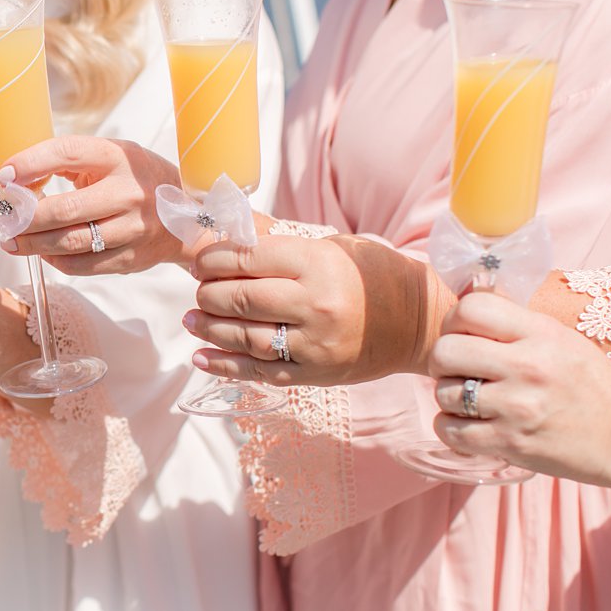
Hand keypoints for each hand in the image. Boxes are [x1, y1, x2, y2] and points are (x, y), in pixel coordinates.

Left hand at [0, 136, 193, 274]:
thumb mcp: (110, 156)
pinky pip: (82, 266)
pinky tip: (42, 253)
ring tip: (12, 241)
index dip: (29, 164)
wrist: (185, 216)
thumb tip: (15, 178)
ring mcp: (132, 229)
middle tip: (4, 221)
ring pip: (70, 243)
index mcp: (118, 157)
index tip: (4, 175)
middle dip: (25, 218)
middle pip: (64, 210)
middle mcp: (128, 192)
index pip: (66, 153)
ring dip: (33, 245)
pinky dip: (55, 261)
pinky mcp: (131, 258)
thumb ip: (68, 161)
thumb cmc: (133, 179)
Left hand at [185, 234, 450, 385]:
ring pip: (244, 336)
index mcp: (319, 264)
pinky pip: (259, 371)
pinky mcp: (314, 374)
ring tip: (190, 319)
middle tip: (197, 290)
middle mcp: (315, 305)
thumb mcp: (335, 246)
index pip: (249, 258)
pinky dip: (225, 365)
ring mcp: (314, 344)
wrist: (420, 325)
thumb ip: (284, 245)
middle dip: (208, 294)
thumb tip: (230, 236)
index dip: (214, 260)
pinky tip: (202, 357)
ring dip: (209, 328)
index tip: (201, 262)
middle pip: (241, 298)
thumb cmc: (375, 277)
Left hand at [429, 292, 610, 495]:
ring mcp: (517, 407)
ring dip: (449, 397)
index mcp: (539, 333)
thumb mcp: (557, 336)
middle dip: (443, 360)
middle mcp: (527, 367)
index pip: (470, 308)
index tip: (463, 334)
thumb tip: (463, 299)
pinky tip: (469, 423)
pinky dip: (450, 427)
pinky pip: (449, 430)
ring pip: (443, 393)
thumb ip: (512, 321)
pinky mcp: (511, 443)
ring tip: (471, 399)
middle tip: (459, 369)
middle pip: (444, 351)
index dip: (454, 320)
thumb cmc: (587, 381)